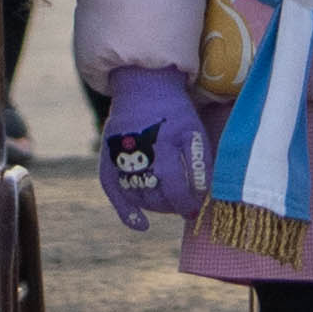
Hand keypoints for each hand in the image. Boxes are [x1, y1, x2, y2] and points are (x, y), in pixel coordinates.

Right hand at [94, 64, 209, 233]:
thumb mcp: (194, 132)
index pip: (176, 190)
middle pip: (156, 198)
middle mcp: (137, 157)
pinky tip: (140, 225)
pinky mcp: (107, 159)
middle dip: (172, 206)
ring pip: (137, 198)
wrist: (143, 86)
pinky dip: (125, 211)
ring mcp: (119, 160)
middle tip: (184, 205)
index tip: (195, 211)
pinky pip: (112, 191)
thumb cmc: (174, 110)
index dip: (187, 204)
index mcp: (163, 148)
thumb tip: (205, 194)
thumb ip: (200, 164)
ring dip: (155, 207)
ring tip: (169, 204)